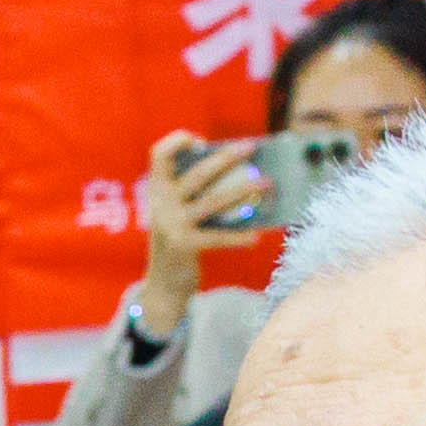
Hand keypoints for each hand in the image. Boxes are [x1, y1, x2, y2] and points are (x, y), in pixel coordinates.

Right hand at [133, 133, 263, 324]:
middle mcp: (161, 204)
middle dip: (225, 158)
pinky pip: (218, 237)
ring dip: (243, 190)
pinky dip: (239, 237)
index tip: (200, 142)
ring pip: (213, 201)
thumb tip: (245, 169)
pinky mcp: (183, 246)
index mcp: (158, 190)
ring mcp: (171, 225)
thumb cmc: (183, 239)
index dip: (177, 141)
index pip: (159, 155)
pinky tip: (256, 236)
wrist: (163, 284)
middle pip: (196, 174)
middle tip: (252, 148)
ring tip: (267, 184)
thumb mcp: (180, 210)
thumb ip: (198, 191)